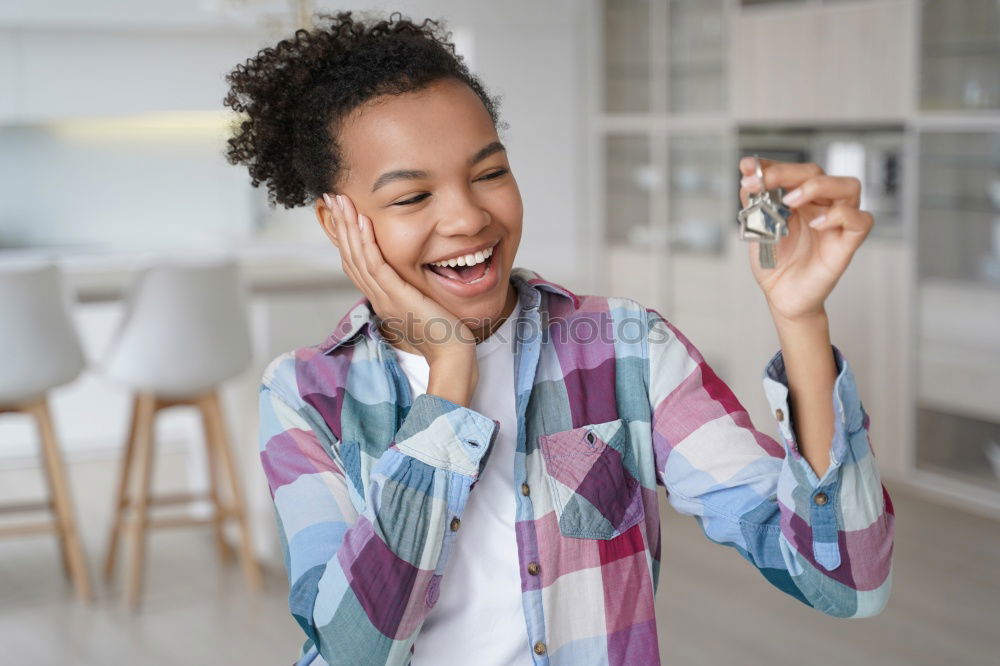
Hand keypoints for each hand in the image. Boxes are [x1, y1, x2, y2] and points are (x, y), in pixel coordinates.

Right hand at [321, 193, 478, 369]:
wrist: (452, 355)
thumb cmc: (444, 335)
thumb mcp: (422, 308)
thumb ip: (412, 293)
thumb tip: (412, 281)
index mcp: (382, 299)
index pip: (356, 264)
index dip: (346, 238)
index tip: (341, 214)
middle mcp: (378, 297)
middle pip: (350, 256)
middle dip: (340, 225)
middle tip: (331, 198)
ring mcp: (385, 297)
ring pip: (357, 257)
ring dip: (348, 226)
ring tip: (340, 201)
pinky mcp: (397, 296)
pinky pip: (376, 265)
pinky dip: (367, 242)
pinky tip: (363, 221)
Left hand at [738, 157, 873, 321]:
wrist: (782, 296)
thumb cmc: (775, 263)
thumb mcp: (758, 229)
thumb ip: (755, 203)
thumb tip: (746, 177)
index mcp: (801, 199)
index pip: (794, 171)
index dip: (773, 166)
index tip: (748, 167)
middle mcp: (822, 205)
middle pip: (818, 173)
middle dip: (786, 173)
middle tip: (762, 183)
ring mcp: (837, 222)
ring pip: (849, 186)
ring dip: (817, 187)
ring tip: (790, 201)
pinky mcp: (848, 242)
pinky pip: (861, 220)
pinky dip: (840, 215)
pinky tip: (816, 223)